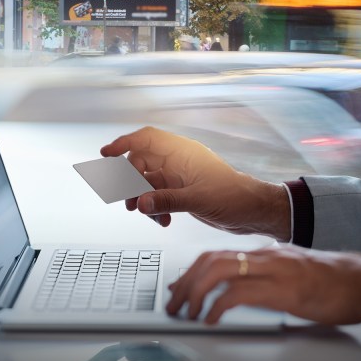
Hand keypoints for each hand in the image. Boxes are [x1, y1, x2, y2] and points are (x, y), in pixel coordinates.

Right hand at [100, 126, 290, 239]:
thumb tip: (140, 203)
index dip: (123, 143)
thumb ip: (167, 200)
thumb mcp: (199, 199)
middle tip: (127, 201)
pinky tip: (162, 221)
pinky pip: (157, 196)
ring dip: (141, 198)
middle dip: (130, 182)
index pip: (146, 139)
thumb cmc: (235, 197)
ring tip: (143, 213)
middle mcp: (178, 161)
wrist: (254, 211)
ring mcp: (179, 177)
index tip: (106, 154)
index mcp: (182, 152)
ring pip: (147, 182)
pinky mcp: (181, 192)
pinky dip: (154, 208)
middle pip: (140, 163)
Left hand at [167, 245, 360, 324]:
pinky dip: (216, 306)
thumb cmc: (333, 282)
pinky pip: (236, 294)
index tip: (179, 287)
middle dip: (185, 281)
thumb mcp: (292, 274)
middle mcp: (263, 256)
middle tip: (175, 303)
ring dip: (194, 293)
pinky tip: (211, 319)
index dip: (191, 271)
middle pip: (209, 260)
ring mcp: (271, 270)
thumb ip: (267, 278)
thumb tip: (241, 292)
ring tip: (186, 312)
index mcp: (264, 253)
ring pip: (217, 271)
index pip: (216, 254)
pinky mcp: (280, 289)